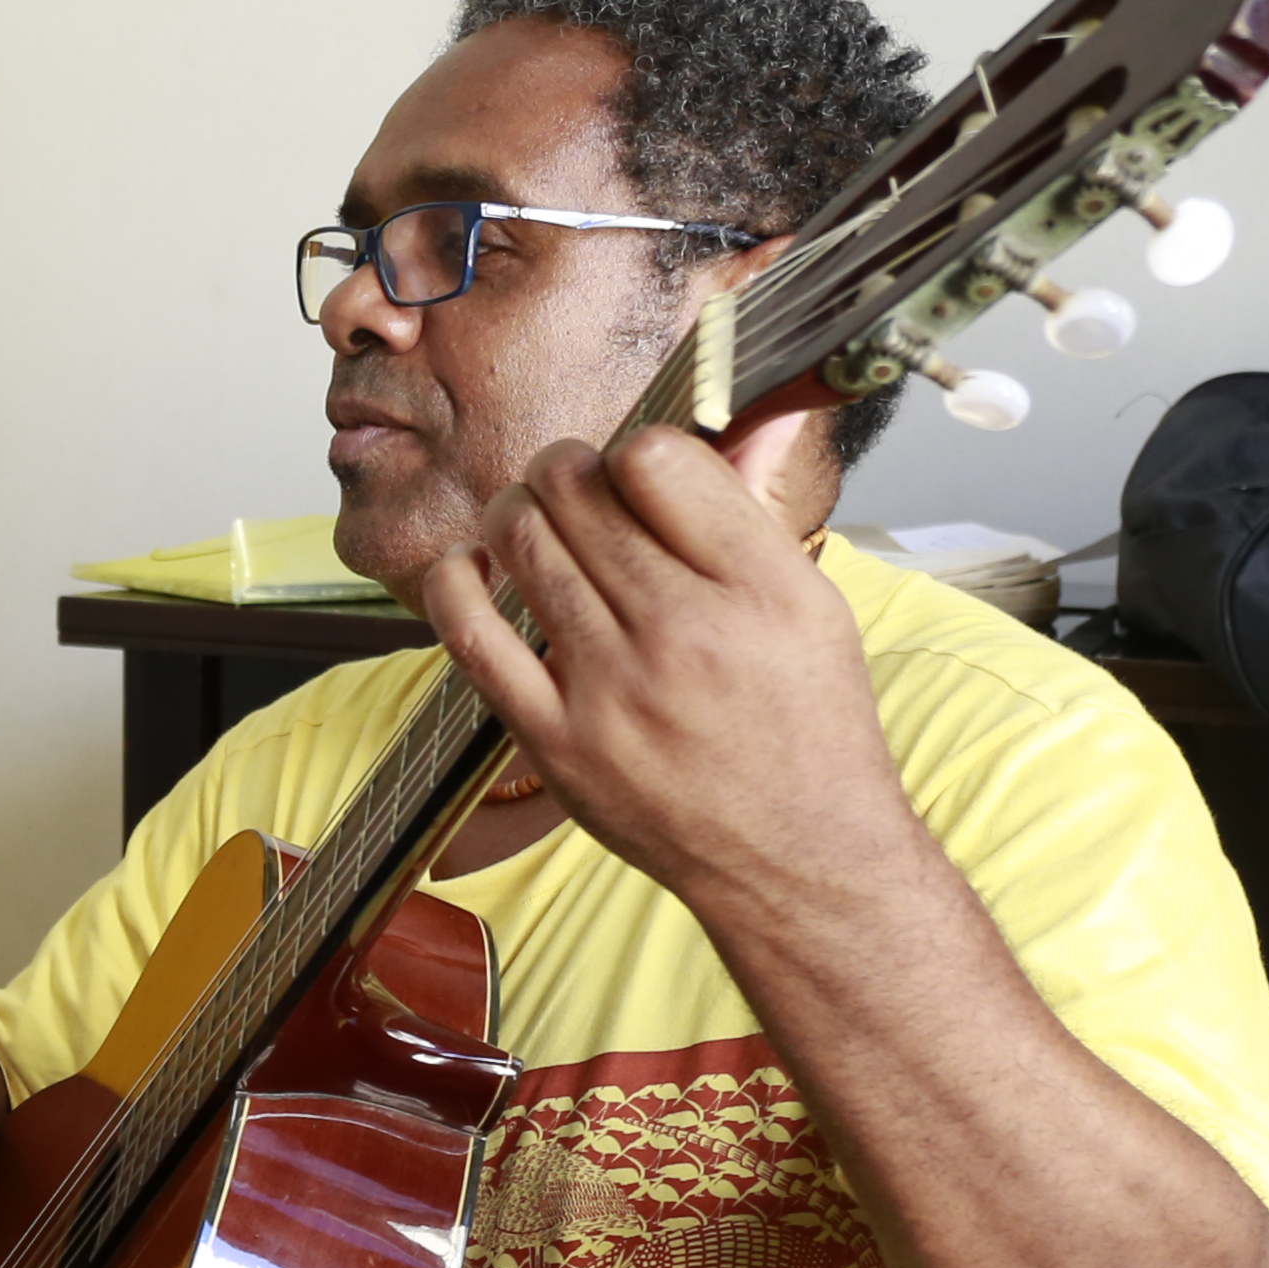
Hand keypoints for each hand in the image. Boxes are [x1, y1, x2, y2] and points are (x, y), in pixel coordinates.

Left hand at [409, 422, 931, 917]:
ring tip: (534, 521)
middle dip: (564, 469)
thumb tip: (751, 409)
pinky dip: (455, 583)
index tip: (637, 472)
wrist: (793, 858)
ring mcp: (610, 688)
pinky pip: (471, 635)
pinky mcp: (555, 740)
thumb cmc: (805, 726)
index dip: (635, 450)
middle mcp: (684, 631)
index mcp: (759, 587)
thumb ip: (759, 510)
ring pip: (521, 542)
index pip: (656, 458)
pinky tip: (469, 566)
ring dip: (515, 512)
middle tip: (572, 485)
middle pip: (576, 489)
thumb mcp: (813, 604)